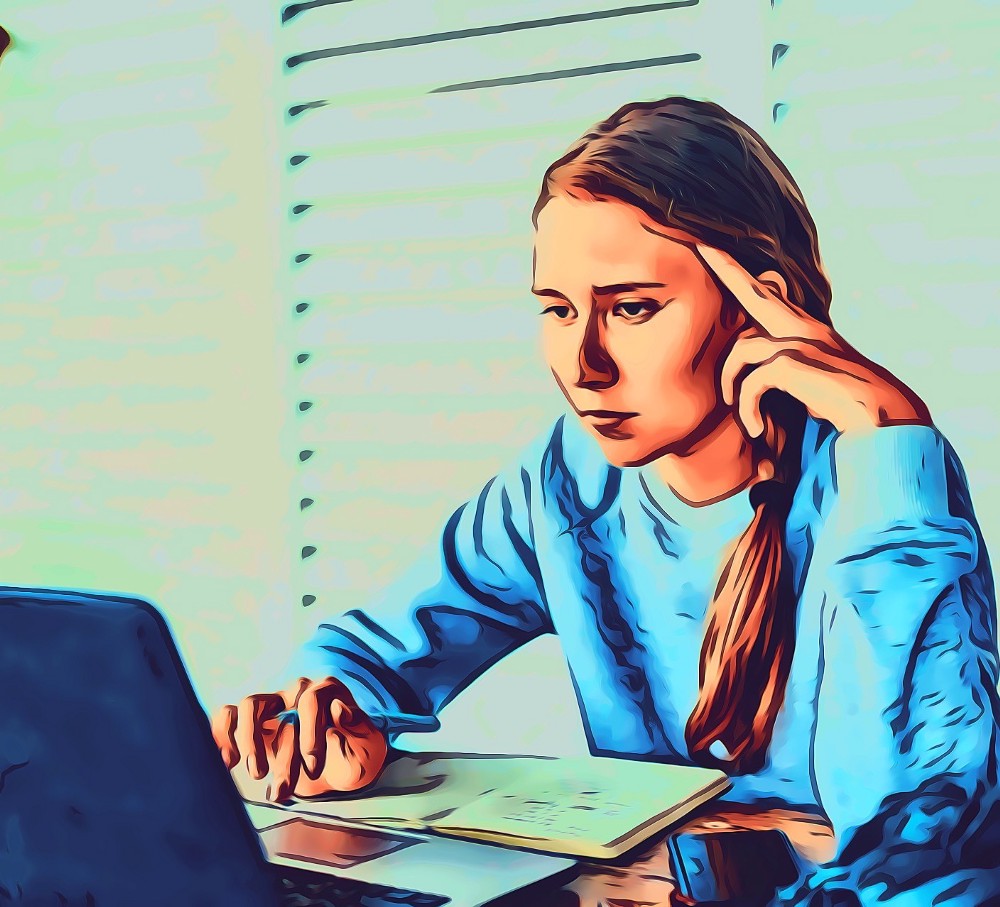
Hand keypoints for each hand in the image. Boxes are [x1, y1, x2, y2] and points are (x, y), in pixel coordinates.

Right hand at [212, 677, 388, 802]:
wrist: (342, 768)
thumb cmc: (357, 754)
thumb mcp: (369, 745)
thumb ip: (359, 726)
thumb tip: (339, 707)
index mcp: (327, 691)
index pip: (311, 700)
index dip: (310, 733)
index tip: (314, 767)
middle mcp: (297, 692)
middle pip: (275, 705)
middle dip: (279, 749)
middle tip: (284, 789)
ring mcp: (273, 705)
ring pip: (249, 707)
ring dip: (249, 742)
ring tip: (257, 774)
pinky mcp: (253, 724)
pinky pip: (228, 717)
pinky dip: (222, 736)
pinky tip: (228, 763)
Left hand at [696, 244, 931, 437]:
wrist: (879, 417)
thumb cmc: (845, 406)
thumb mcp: (811, 382)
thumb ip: (787, 370)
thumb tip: (761, 377)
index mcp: (808, 329)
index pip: (771, 297)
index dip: (745, 277)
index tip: (721, 252)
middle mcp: (804, 327)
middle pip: (755, 292)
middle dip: (728, 269)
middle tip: (702, 247)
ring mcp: (799, 341)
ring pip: (741, 350)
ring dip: (731, 384)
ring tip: (738, 409)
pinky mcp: (791, 362)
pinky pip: (751, 382)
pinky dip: (747, 408)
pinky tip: (755, 428)